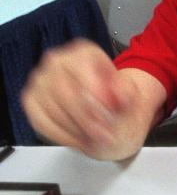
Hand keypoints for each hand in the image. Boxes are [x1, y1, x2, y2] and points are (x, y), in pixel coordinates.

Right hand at [21, 39, 141, 159]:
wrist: (100, 102)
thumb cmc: (111, 94)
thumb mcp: (126, 91)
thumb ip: (125, 92)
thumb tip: (120, 97)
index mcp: (82, 52)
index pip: (82, 68)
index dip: (96, 91)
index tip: (111, 111)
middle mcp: (56, 61)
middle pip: (65, 92)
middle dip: (87, 118)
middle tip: (105, 134)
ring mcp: (40, 80)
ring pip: (53, 109)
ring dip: (77, 129)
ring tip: (97, 139)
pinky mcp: (31, 100)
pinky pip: (41, 121)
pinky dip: (62, 136)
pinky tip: (80, 141)